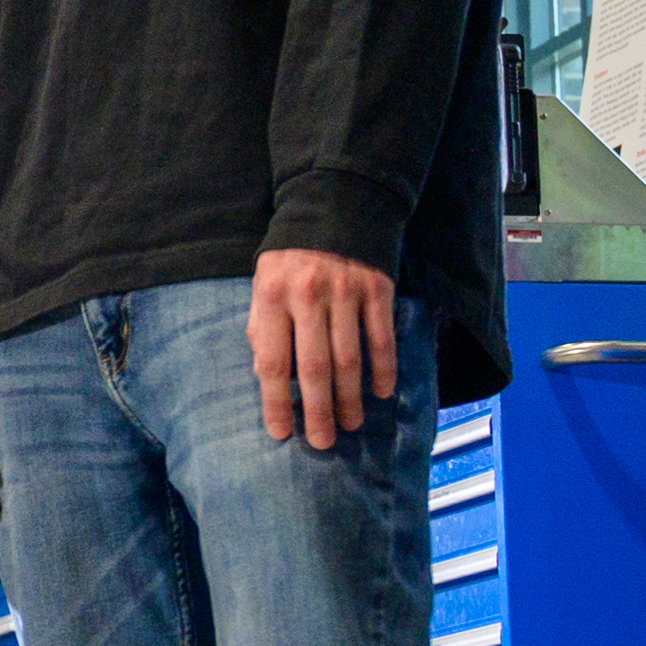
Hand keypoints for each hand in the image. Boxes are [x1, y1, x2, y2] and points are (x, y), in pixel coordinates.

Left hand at [248, 248, 398, 450]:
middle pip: (314, 368)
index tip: (282, 433)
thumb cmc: (292, 254)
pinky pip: (382, 337)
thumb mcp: (263, 282)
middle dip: (318, 412)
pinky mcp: (377, 288)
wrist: (335, 202)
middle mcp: (309, 297)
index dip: (276, 402)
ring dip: (351, 398)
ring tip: (351, 424)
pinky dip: (384, 368)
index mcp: (273, 297)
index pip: (272, 362)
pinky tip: (381, 392)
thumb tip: (265, 374)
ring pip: (349, 359)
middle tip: (323, 442)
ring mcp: (346, 293)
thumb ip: (261, 326)